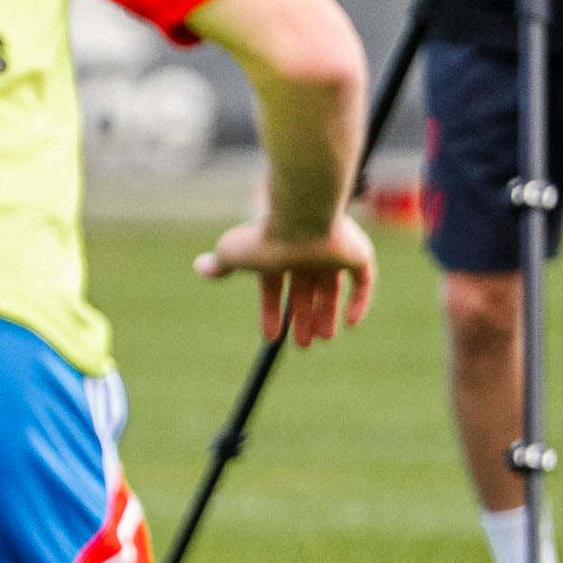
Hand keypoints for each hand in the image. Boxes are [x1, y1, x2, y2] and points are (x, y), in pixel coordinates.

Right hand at [193, 209, 376, 346]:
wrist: (302, 218)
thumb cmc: (265, 238)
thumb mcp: (234, 254)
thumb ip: (220, 264)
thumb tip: (200, 267)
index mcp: (277, 251)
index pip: (274, 286)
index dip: (271, 311)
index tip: (272, 337)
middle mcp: (305, 252)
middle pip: (305, 290)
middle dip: (303, 318)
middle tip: (303, 344)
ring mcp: (333, 252)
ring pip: (331, 288)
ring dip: (327, 314)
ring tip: (323, 338)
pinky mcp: (357, 253)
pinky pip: (363, 281)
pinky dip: (358, 302)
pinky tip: (351, 323)